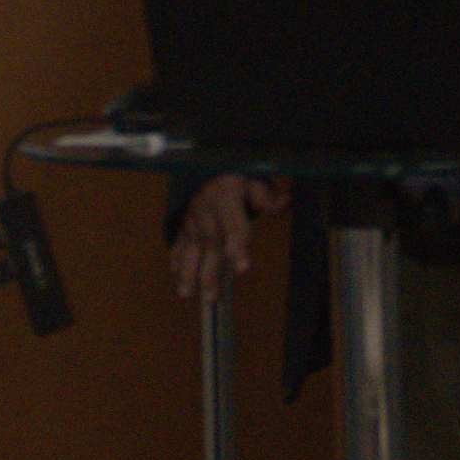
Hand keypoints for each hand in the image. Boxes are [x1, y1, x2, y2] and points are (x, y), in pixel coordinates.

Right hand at [170, 176, 287, 300]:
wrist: (208, 160)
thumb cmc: (237, 174)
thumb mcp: (254, 178)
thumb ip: (266, 195)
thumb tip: (285, 201)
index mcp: (226, 196)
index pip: (234, 225)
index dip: (238, 246)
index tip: (242, 269)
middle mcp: (206, 208)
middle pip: (210, 245)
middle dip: (209, 273)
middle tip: (212, 298)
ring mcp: (193, 216)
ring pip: (190, 247)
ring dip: (187, 271)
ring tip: (185, 294)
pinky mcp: (185, 221)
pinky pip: (178, 240)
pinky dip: (176, 256)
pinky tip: (174, 272)